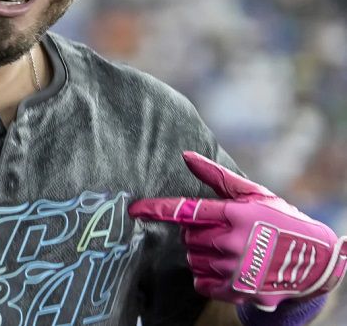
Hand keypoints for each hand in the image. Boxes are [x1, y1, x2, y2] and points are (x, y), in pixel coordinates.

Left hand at [129, 151, 346, 310]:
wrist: (313, 261)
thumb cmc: (280, 219)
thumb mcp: (253, 193)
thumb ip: (217, 176)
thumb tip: (186, 155)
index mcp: (235, 214)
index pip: (186, 210)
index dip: (156, 210)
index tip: (134, 210)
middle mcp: (233, 242)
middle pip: (187, 237)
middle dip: (196, 233)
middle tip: (219, 231)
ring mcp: (235, 269)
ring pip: (192, 259)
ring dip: (201, 254)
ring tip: (227, 250)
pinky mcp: (237, 291)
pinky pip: (200, 283)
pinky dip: (206, 276)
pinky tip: (225, 268)